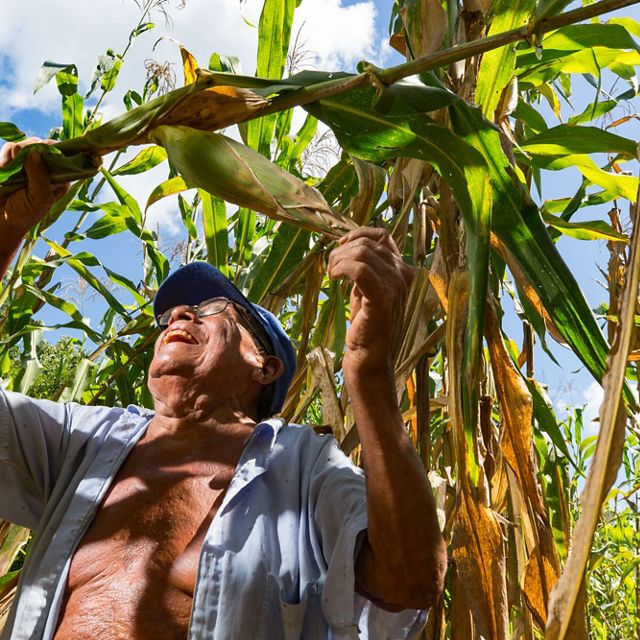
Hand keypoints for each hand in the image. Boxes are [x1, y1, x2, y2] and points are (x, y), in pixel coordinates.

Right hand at [0, 138, 68, 241]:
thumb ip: (40, 176)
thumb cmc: (24, 213)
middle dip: (35, 149)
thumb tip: (35, 153)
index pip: (65, 157)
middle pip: (45, 146)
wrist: (0, 220)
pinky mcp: (11, 161)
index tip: (46, 151)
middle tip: (25, 160)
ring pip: (27, 144)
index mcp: (59, 179)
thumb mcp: (40, 198)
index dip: (58, 150)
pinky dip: (6, 156)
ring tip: (13, 171)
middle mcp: (46, 169)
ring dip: (19, 153)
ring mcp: (28, 164)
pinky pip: (10, 148)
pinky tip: (5, 169)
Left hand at [328, 227, 412, 373]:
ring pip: (361, 254)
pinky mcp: (383, 299)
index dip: (358, 234)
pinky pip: (359, 269)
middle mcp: (404, 274)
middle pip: (367, 244)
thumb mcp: (366, 287)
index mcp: (402, 269)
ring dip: (339, 260)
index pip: (381, 235)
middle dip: (342, 251)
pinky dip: (342, 268)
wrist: (369, 355)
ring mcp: (396, 286)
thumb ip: (365, 266)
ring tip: (332, 275)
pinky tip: (335, 278)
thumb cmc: (366, 323)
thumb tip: (346, 242)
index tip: (340, 245)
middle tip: (330, 269)